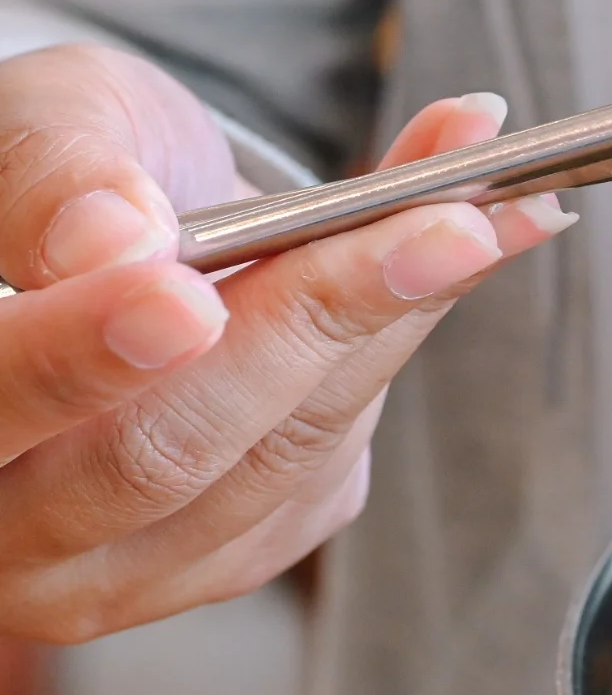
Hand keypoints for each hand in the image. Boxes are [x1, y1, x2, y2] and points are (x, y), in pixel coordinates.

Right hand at [0, 44, 573, 640]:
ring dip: (397, 318)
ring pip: (281, 456)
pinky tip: (463, 244)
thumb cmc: (56, 179)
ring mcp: (121, 568)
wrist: (107, 233)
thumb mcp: (39, 127)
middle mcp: (9, 535)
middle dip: (312, 325)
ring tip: (482, 204)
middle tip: (441, 229)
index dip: (86, 357)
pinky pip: (331, 461)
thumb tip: (113, 236)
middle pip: (162, 454)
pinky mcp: (232, 555)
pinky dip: (404, 337)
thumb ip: (54, 178)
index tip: (185, 296)